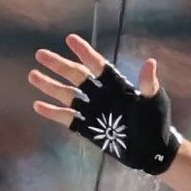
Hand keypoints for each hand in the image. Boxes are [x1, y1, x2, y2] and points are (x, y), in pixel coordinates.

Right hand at [30, 34, 180, 174]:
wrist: (153, 151)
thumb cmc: (157, 123)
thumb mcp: (156, 102)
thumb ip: (149, 84)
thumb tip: (150, 62)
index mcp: (117, 86)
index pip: (98, 65)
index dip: (85, 52)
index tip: (70, 39)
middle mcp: (102, 95)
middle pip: (77, 76)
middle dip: (59, 65)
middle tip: (40, 54)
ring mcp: (93, 111)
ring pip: (68, 95)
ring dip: (50, 85)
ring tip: (33, 75)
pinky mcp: (88, 128)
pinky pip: (67, 118)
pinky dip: (53, 112)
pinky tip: (38, 105)